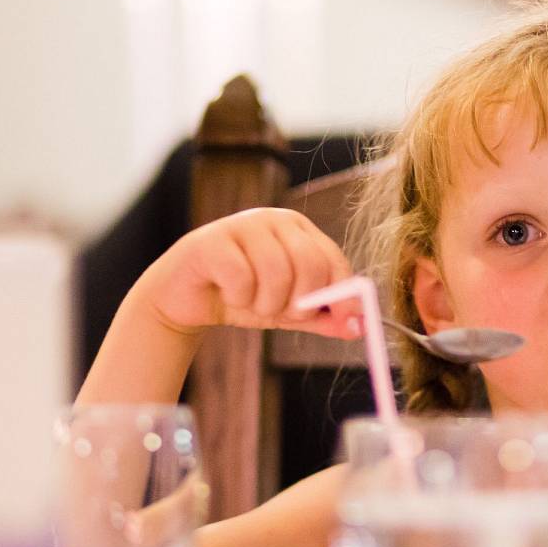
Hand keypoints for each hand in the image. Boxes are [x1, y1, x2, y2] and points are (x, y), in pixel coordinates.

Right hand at [139, 207, 362, 338]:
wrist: (187, 300)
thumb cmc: (243, 298)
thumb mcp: (290, 311)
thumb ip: (325, 316)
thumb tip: (360, 327)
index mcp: (299, 230)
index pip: (334, 259)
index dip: (342, 294)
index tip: (343, 321)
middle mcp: (274, 219)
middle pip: (310, 264)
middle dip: (301, 302)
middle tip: (282, 313)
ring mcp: (242, 225)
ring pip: (276, 273)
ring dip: (266, 304)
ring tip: (251, 304)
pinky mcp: (211, 240)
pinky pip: (242, 278)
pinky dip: (238, 298)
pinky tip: (228, 293)